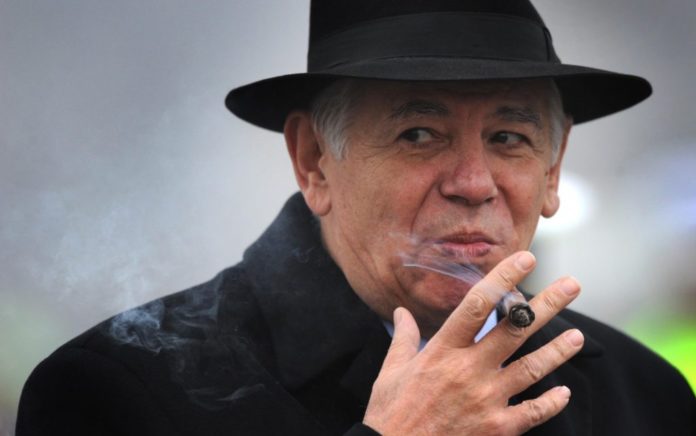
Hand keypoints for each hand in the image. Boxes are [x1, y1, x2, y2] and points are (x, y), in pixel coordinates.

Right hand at [363, 251, 583, 434]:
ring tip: (578, 336)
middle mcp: (468, 370)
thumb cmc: (390, 413)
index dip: (503, 278)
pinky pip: (533, 412)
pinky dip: (551, 402)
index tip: (524, 259)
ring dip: (558, 351)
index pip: (477, 304)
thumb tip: (400, 312)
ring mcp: (486, 400)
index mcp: (441, 351)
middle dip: (547, 304)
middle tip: (572, 285)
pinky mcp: (497, 428)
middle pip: (515, 330)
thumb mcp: (391, 371)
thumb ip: (403, 337)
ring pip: (532, 368)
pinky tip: (563, 391)